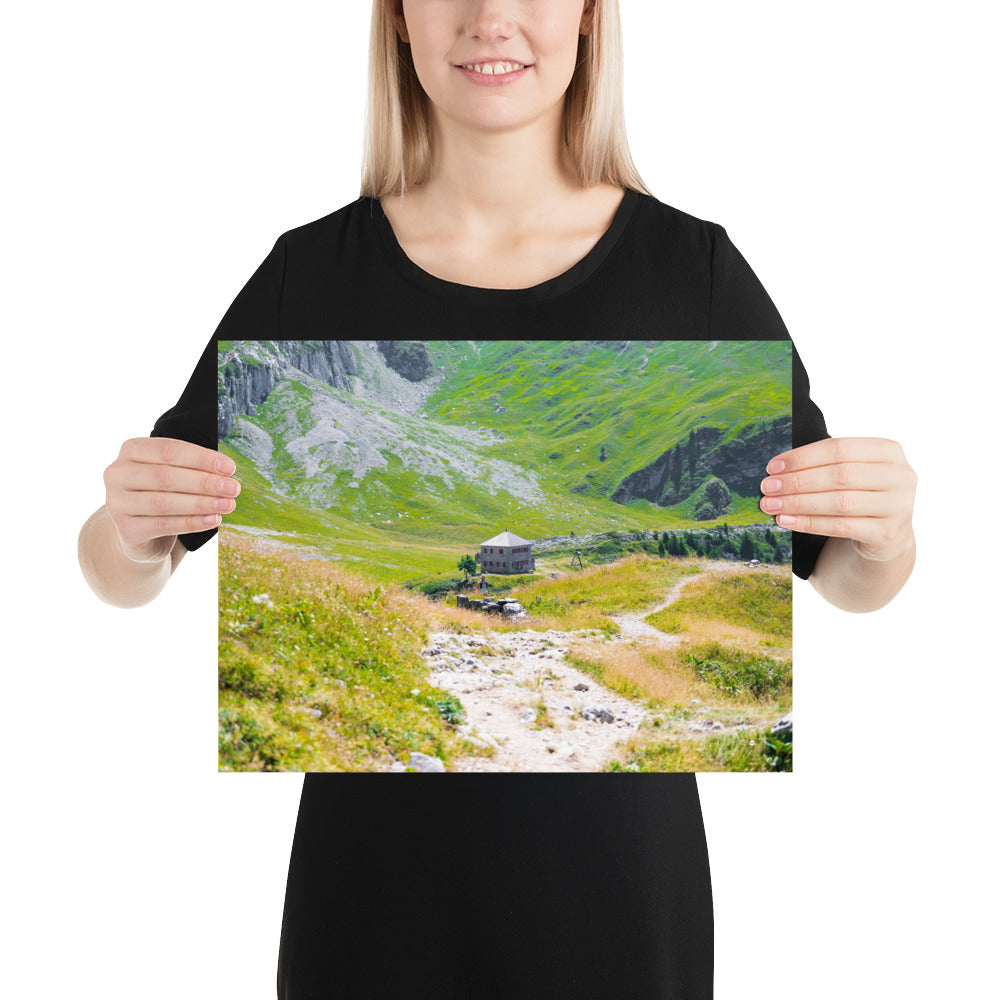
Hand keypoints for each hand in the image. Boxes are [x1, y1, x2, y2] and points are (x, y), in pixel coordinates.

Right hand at [103, 437, 240, 561]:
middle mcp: (117, 474)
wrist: (140, 532)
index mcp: (131, 450)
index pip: (168, 450)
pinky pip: (164, 525)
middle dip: (204, 482)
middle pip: (165, 476)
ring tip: (228, 505)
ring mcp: (117, 503)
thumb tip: (228, 471)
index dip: (201, 458)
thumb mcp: (173, 472)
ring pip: (164, 502)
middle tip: (233, 488)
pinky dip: (192, 522)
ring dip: (201, 503)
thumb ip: (193, 467)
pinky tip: (214, 520)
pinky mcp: (126, 529)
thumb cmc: (163, 492)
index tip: (230, 468)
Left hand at [759, 437, 916, 562]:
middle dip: (797, 481)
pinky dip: (809, 523)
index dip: (803, 457)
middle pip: (839, 475)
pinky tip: (786, 521)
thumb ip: (825, 464)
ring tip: (771, 505)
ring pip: (839, 502)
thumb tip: (776, 470)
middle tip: (767, 487)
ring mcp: (899, 506)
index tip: (773, 467)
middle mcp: (900, 476)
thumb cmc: (861, 495)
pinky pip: (840, 526)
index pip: (840, 448)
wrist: (887, 534)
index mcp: (889, 451)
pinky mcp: (888, 533)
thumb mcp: (853, 472)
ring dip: (799, 503)